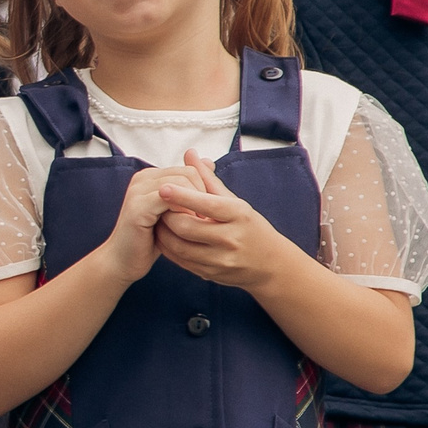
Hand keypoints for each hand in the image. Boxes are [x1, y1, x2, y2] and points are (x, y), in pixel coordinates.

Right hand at [89, 165, 196, 284]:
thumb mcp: (174, 211)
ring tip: (196, 225)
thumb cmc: (150, 240)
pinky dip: (184, 212)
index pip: (189, 169)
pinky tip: (186, 228)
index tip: (205, 215)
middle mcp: (142, 178)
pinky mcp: (137, 206)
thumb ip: (189, 187)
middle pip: (188, 173)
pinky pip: (170, 198)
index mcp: (151, 177)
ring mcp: (138, 190)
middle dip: (202, 197)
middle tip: (203, 221)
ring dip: (195, 205)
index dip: (203, 191)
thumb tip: (209, 161)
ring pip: (182, 183)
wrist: (123, 261)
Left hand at [152, 152, 291, 290]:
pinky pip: (180, 261)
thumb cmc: (249, 226)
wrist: (270, 264)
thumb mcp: (234, 201)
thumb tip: (189, 154)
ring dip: (163, 233)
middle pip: (187, 227)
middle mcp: (231, 238)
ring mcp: (221, 259)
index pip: (208, 204)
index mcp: (238, 215)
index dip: (183, 196)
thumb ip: (208, 178)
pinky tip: (164, 237)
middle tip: (157, 206)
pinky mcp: (210, 274)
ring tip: (157, 220)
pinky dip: (167, 248)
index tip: (163, 188)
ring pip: (180, 247)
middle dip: (168, 216)